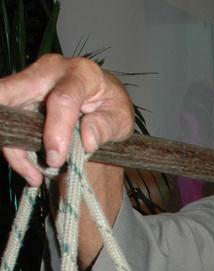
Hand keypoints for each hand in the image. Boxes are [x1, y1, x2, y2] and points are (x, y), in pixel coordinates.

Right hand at [0, 53, 133, 185]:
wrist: (102, 98)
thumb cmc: (112, 107)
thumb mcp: (121, 119)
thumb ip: (107, 127)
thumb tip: (88, 141)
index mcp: (81, 74)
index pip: (63, 100)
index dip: (56, 131)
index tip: (56, 158)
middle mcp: (50, 71)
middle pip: (13, 91)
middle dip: (13, 127)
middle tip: (26, 164)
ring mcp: (31, 81)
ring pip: (5, 109)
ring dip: (13, 146)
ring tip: (33, 176)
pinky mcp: (19, 95)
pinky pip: (7, 120)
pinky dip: (14, 148)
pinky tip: (30, 170)